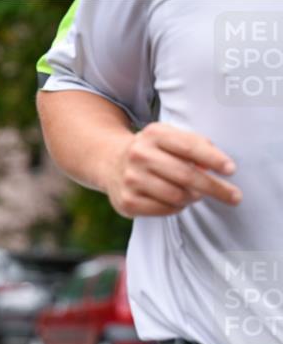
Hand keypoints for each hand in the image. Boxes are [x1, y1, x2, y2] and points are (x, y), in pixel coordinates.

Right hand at [106, 122, 241, 217]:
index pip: (190, 147)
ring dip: (194, 197)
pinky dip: (177, 207)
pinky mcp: (127, 201)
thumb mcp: (169, 137)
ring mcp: (130, 179)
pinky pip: (164, 210)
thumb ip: (195, 145)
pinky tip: (177, 201)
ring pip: (177, 195)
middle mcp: (139, 155)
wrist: (109, 161)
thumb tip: (218, 166)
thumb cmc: (152, 150)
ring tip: (196, 195)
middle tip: (234, 196)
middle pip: (186, 175)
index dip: (214, 159)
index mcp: (153, 134)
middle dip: (214, 187)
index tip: (231, 170)